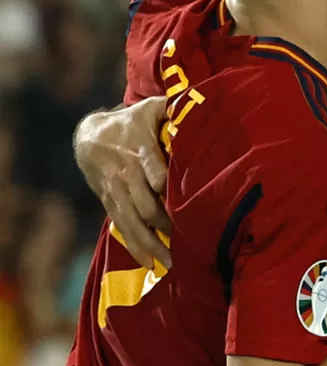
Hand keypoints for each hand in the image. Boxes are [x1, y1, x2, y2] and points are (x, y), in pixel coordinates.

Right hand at [76, 98, 172, 269]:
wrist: (89, 136)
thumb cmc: (131, 121)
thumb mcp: (151, 108)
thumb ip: (173, 107)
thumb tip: (197, 100)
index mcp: (139, 150)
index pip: (153, 170)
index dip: (164, 185)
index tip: (181, 202)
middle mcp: (127, 174)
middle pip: (145, 204)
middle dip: (164, 225)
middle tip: (188, 246)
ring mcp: (117, 192)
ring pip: (132, 222)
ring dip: (150, 244)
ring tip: (171, 265)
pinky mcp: (110, 203)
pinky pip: (122, 228)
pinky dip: (135, 246)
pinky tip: (149, 264)